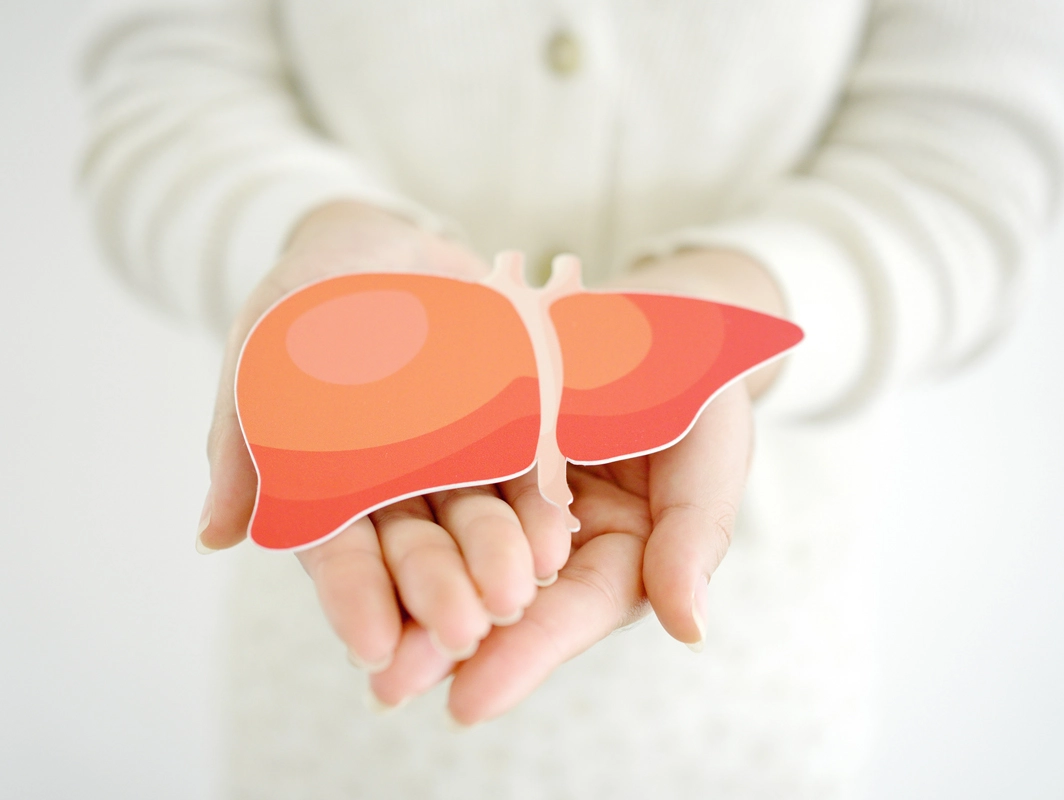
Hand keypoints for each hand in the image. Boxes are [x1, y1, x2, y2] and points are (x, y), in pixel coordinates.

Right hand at [195, 202, 568, 669]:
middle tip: (463, 629)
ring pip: (478, 520)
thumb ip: (242, 436)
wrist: (381, 244)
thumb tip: (214, 536)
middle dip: (437, 591)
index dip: (352, 598)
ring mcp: (457, 461)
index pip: (338, 552)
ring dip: (498, 559)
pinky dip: (541, 503)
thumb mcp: (260, 348)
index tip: (371, 647)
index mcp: (330, 488)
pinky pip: (528, 469)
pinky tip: (558, 539)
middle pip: (417, 547)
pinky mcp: (511, 425)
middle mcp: (397, 490)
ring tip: (519, 592)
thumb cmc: (302, 299)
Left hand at [365, 249, 785, 723]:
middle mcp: (556, 540)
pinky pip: (431, 486)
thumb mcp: (710, 454)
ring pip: (456, 553)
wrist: (659, 316)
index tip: (469, 701)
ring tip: (361, 644)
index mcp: (619, 553)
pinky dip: (396, 518)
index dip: (525, 655)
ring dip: (409, 596)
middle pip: (501, 600)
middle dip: (446, 643)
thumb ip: (694, 537)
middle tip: (391, 685)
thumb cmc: (700, 386)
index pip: (573, 612)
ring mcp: (510, 497)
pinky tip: (352, 545)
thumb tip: (691, 630)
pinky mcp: (473, 452)